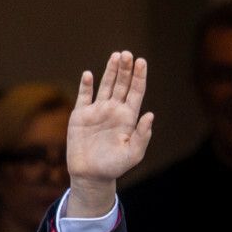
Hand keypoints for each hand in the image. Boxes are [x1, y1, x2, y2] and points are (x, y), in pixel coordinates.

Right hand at [65, 52, 154, 216]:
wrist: (90, 176)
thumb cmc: (114, 167)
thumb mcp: (132, 155)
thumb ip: (142, 136)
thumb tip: (150, 115)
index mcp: (128, 118)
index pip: (136, 92)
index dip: (139, 77)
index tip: (141, 62)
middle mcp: (114, 110)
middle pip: (122, 84)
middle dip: (125, 69)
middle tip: (128, 54)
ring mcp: (97, 111)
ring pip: (105, 85)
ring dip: (110, 70)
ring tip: (116, 56)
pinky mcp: (81, 115)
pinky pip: (84, 96)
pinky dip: (86, 85)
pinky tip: (89, 75)